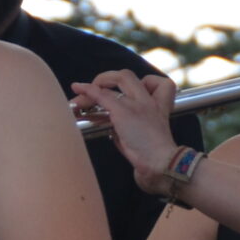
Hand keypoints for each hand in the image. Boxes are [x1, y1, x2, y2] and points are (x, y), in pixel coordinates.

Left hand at [69, 70, 184, 192]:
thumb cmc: (154, 158)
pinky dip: (88, 91)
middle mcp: (148, 101)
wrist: (162, 163)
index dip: (141, 82)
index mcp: (158, 107)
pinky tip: (78, 88)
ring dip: (95, 84)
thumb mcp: (144, 138)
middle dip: (109, 77)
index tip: (127, 92)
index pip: (155, 83)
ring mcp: (137, 104)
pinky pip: (103, 95)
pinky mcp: (124, 112)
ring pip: (117, 80)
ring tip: (81, 92)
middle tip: (98, 86)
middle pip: (128, 75)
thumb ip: (131, 128)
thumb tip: (115, 130)